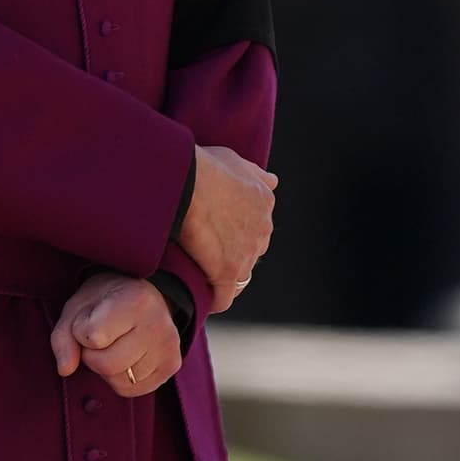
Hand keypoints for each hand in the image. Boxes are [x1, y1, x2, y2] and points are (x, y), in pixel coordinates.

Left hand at [50, 272, 181, 397]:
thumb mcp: (76, 308)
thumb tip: (65, 369)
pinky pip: (133, 390)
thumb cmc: (103, 300)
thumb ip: (63, 337)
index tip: (90, 319)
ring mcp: (169, 346)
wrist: (140, 293)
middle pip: (107, 365)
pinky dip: (121, 379)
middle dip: (92, 356)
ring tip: (114, 345)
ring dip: (107, 369)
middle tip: (99, 338)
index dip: (81, 332)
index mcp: (135, 300)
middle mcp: (158, 323)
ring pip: (120, 381)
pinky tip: (126, 357)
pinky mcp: (172, 365)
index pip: (92, 337)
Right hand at [178, 144, 276, 312]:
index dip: (235, 232)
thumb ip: (254, 173)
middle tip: (203, 251)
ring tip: (198, 276)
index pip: (256, 227)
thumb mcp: (234, 160)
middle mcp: (262, 229)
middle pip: (249, 252)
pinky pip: (223, 298)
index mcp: (264, 201)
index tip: (215, 232)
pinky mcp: (227, 273)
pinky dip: (211, 300)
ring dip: (220, 279)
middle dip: (231, 255)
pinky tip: (197, 296)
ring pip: (238, 277)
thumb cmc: (203, 167)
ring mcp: (246, 253)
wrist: (187, 182)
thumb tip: (273, 180)